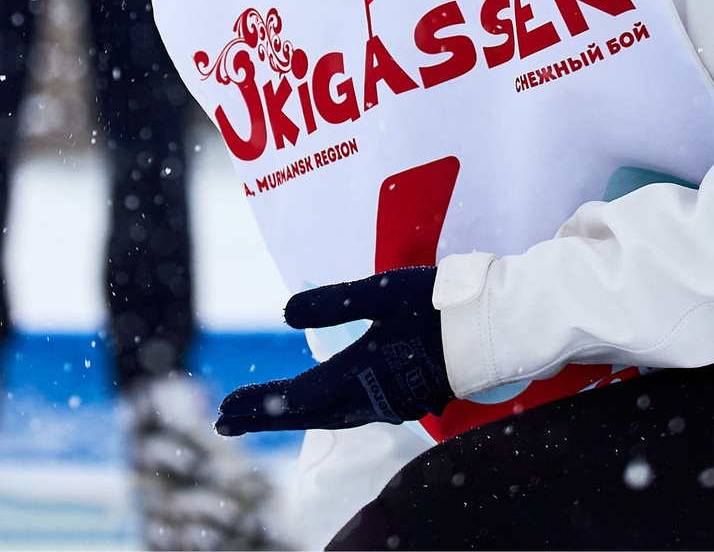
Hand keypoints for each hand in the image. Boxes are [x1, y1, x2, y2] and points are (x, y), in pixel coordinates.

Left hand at [214, 267, 453, 434]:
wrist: (491, 331)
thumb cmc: (436, 305)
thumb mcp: (381, 291)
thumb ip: (332, 303)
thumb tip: (285, 315)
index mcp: (361, 373)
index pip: (298, 397)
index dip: (260, 403)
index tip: (225, 407)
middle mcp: (370, 399)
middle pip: (306, 416)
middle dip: (262, 419)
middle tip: (222, 422)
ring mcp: (388, 405)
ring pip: (328, 418)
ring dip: (289, 418)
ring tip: (256, 417)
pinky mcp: (403, 402)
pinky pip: (350, 414)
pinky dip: (321, 412)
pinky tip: (314, 406)